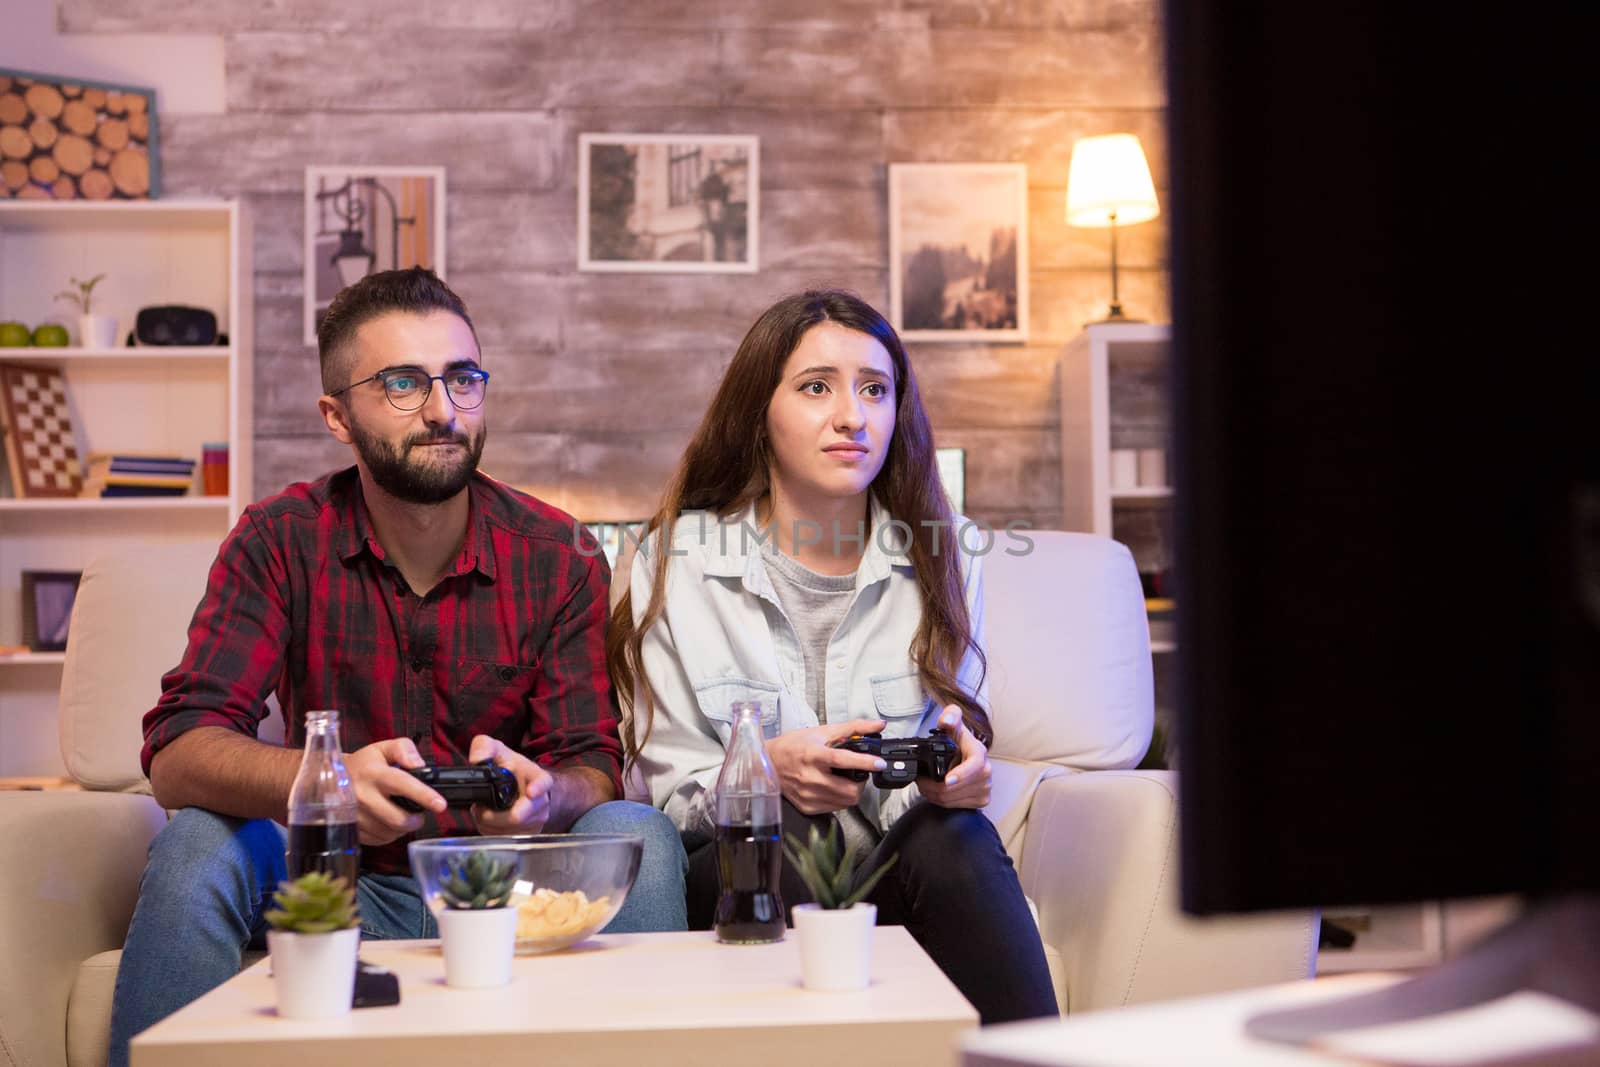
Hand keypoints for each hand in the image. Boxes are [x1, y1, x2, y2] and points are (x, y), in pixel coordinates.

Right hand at [345, 737, 441, 845]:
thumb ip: (404, 749)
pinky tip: (387, 821)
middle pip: (399, 819)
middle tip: (419, 813)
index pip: (402, 785)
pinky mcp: (351, 830)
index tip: (440, 804)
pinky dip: (389, 834)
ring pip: (391, 832)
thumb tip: (419, 763)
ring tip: (401, 814)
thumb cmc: (361, 765)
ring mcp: (355, 817)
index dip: (423, 796)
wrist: (326, 780)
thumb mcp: (381, 748)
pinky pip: (379, 840)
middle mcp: (363, 797)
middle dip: (416, 819)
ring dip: (402, 827)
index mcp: (373, 774)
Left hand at [467, 736, 552, 834]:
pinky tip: (489, 818)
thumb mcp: (497, 751)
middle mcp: (541, 802)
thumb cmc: (510, 769)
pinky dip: (490, 829)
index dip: (538, 788)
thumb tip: (476, 760)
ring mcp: (535, 821)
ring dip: (488, 822)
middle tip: (479, 808)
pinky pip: (503, 837)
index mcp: (537, 778)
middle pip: (518, 816)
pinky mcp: (526, 835)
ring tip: (484, 809)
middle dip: (493, 815)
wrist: (523, 787)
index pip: (543, 782)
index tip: (531, 792)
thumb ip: (484, 747)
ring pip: (506, 829)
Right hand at [765, 719, 886, 814]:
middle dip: (861, 782)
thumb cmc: (793, 746)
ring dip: (853, 791)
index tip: (879, 763)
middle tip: (860, 773)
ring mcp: (807, 795)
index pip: (841, 760)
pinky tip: (835, 787)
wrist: (767, 764)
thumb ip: (853, 728)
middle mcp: (809, 777)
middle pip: (848, 789)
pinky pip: (835, 808)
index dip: (863, 762)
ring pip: (845, 801)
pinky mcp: (806, 807)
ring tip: (847, 779)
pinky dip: (841, 799)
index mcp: (813, 755)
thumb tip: (877, 725)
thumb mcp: (822, 732)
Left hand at [917, 705, 991, 809]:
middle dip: (934, 786)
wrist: (964, 755)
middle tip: (921, 780)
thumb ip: (950, 716)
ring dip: (935, 794)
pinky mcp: (982, 800)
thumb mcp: (952, 724)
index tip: (947, 779)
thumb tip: (948, 719)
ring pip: (953, 798)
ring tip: (925, 784)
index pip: (974, 766)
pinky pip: (956, 806)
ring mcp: (985, 787)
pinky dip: (941, 801)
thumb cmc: (957, 740)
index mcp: (979, 752)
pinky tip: (936, 791)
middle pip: (958, 787)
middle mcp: (986, 771)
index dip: (961, 774)